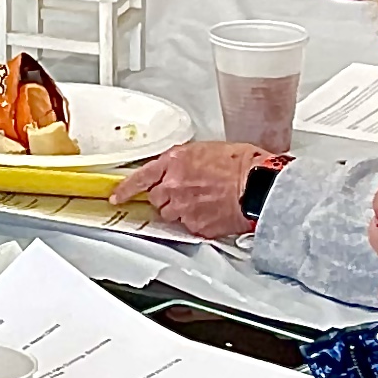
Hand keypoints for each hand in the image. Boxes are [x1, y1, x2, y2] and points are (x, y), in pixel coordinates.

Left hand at [110, 142, 265, 237]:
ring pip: (171, 214)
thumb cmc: (242, 165)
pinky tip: (213, 212)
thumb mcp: (206, 150)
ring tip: (205, 202)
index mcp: (174, 163)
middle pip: (157, 199)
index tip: (117, 196)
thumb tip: (176, 170)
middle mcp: (174, 186)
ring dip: (182, 210)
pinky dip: (198, 222)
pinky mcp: (196, 225)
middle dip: (167, 197)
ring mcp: (183, 208)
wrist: (259, 185)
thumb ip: (183, 162)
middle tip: (189, 193)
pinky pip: (189, 226)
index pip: (140, 177)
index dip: (126, 189)